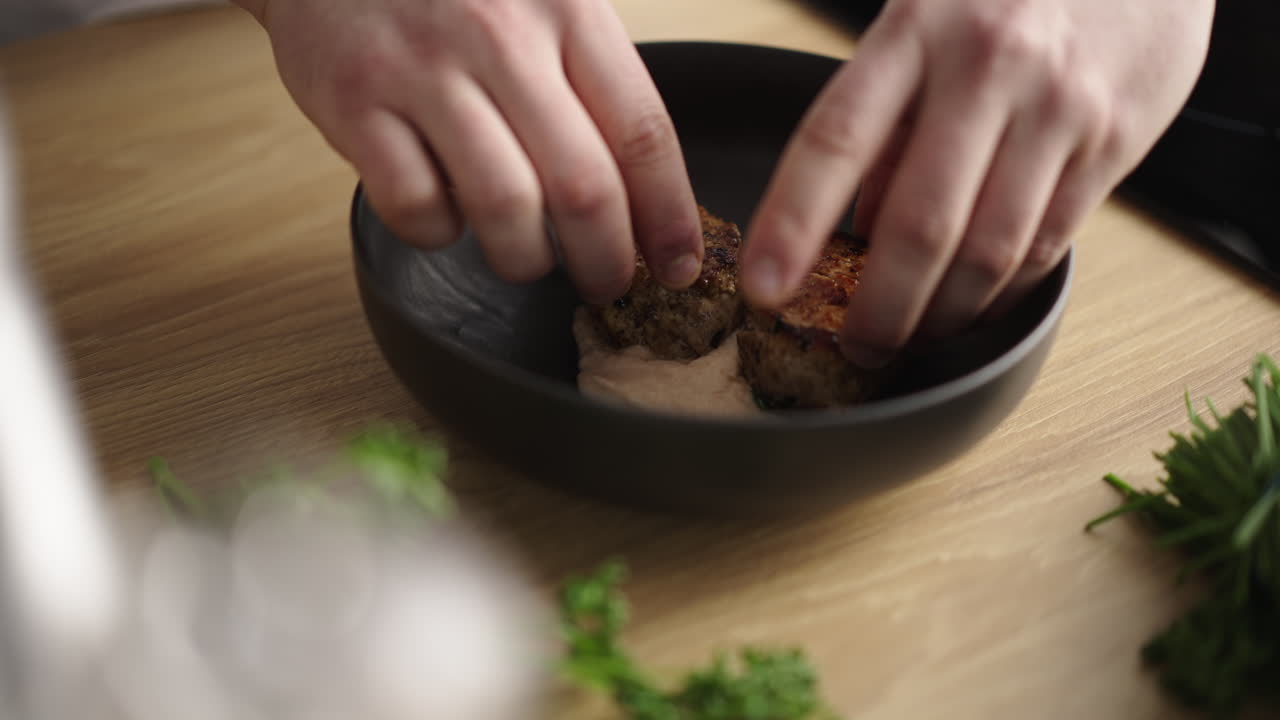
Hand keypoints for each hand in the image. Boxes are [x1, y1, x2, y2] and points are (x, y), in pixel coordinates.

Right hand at [236, 0, 703, 302]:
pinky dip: (440, 233)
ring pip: (505, 209)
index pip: (642, 133)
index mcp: (567, 8)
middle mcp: (499, 35)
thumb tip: (648, 195)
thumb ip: (593, 78)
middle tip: (607, 284)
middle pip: (582, 187)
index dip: (669, 216)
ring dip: (526, 259)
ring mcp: (422, 68)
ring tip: (527, 259)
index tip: (678, 264)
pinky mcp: (352, 100)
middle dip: (607, 261)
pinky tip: (447, 214)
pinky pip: (416, 206)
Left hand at [741, 0, 1214, 366]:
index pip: (835, 140)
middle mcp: (987, 65)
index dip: (792, 223)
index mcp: (915, 29)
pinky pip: (1045, 247)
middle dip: (879, 306)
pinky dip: (999, 293)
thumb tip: (857, 233)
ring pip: (988, 251)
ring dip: (941, 315)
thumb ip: (885, 122)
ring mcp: (1058, 106)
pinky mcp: (1113, 143)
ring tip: (911, 337)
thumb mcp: (922, 26)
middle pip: (920, 222)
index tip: (763, 286)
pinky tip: (971, 306)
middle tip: (855, 345)